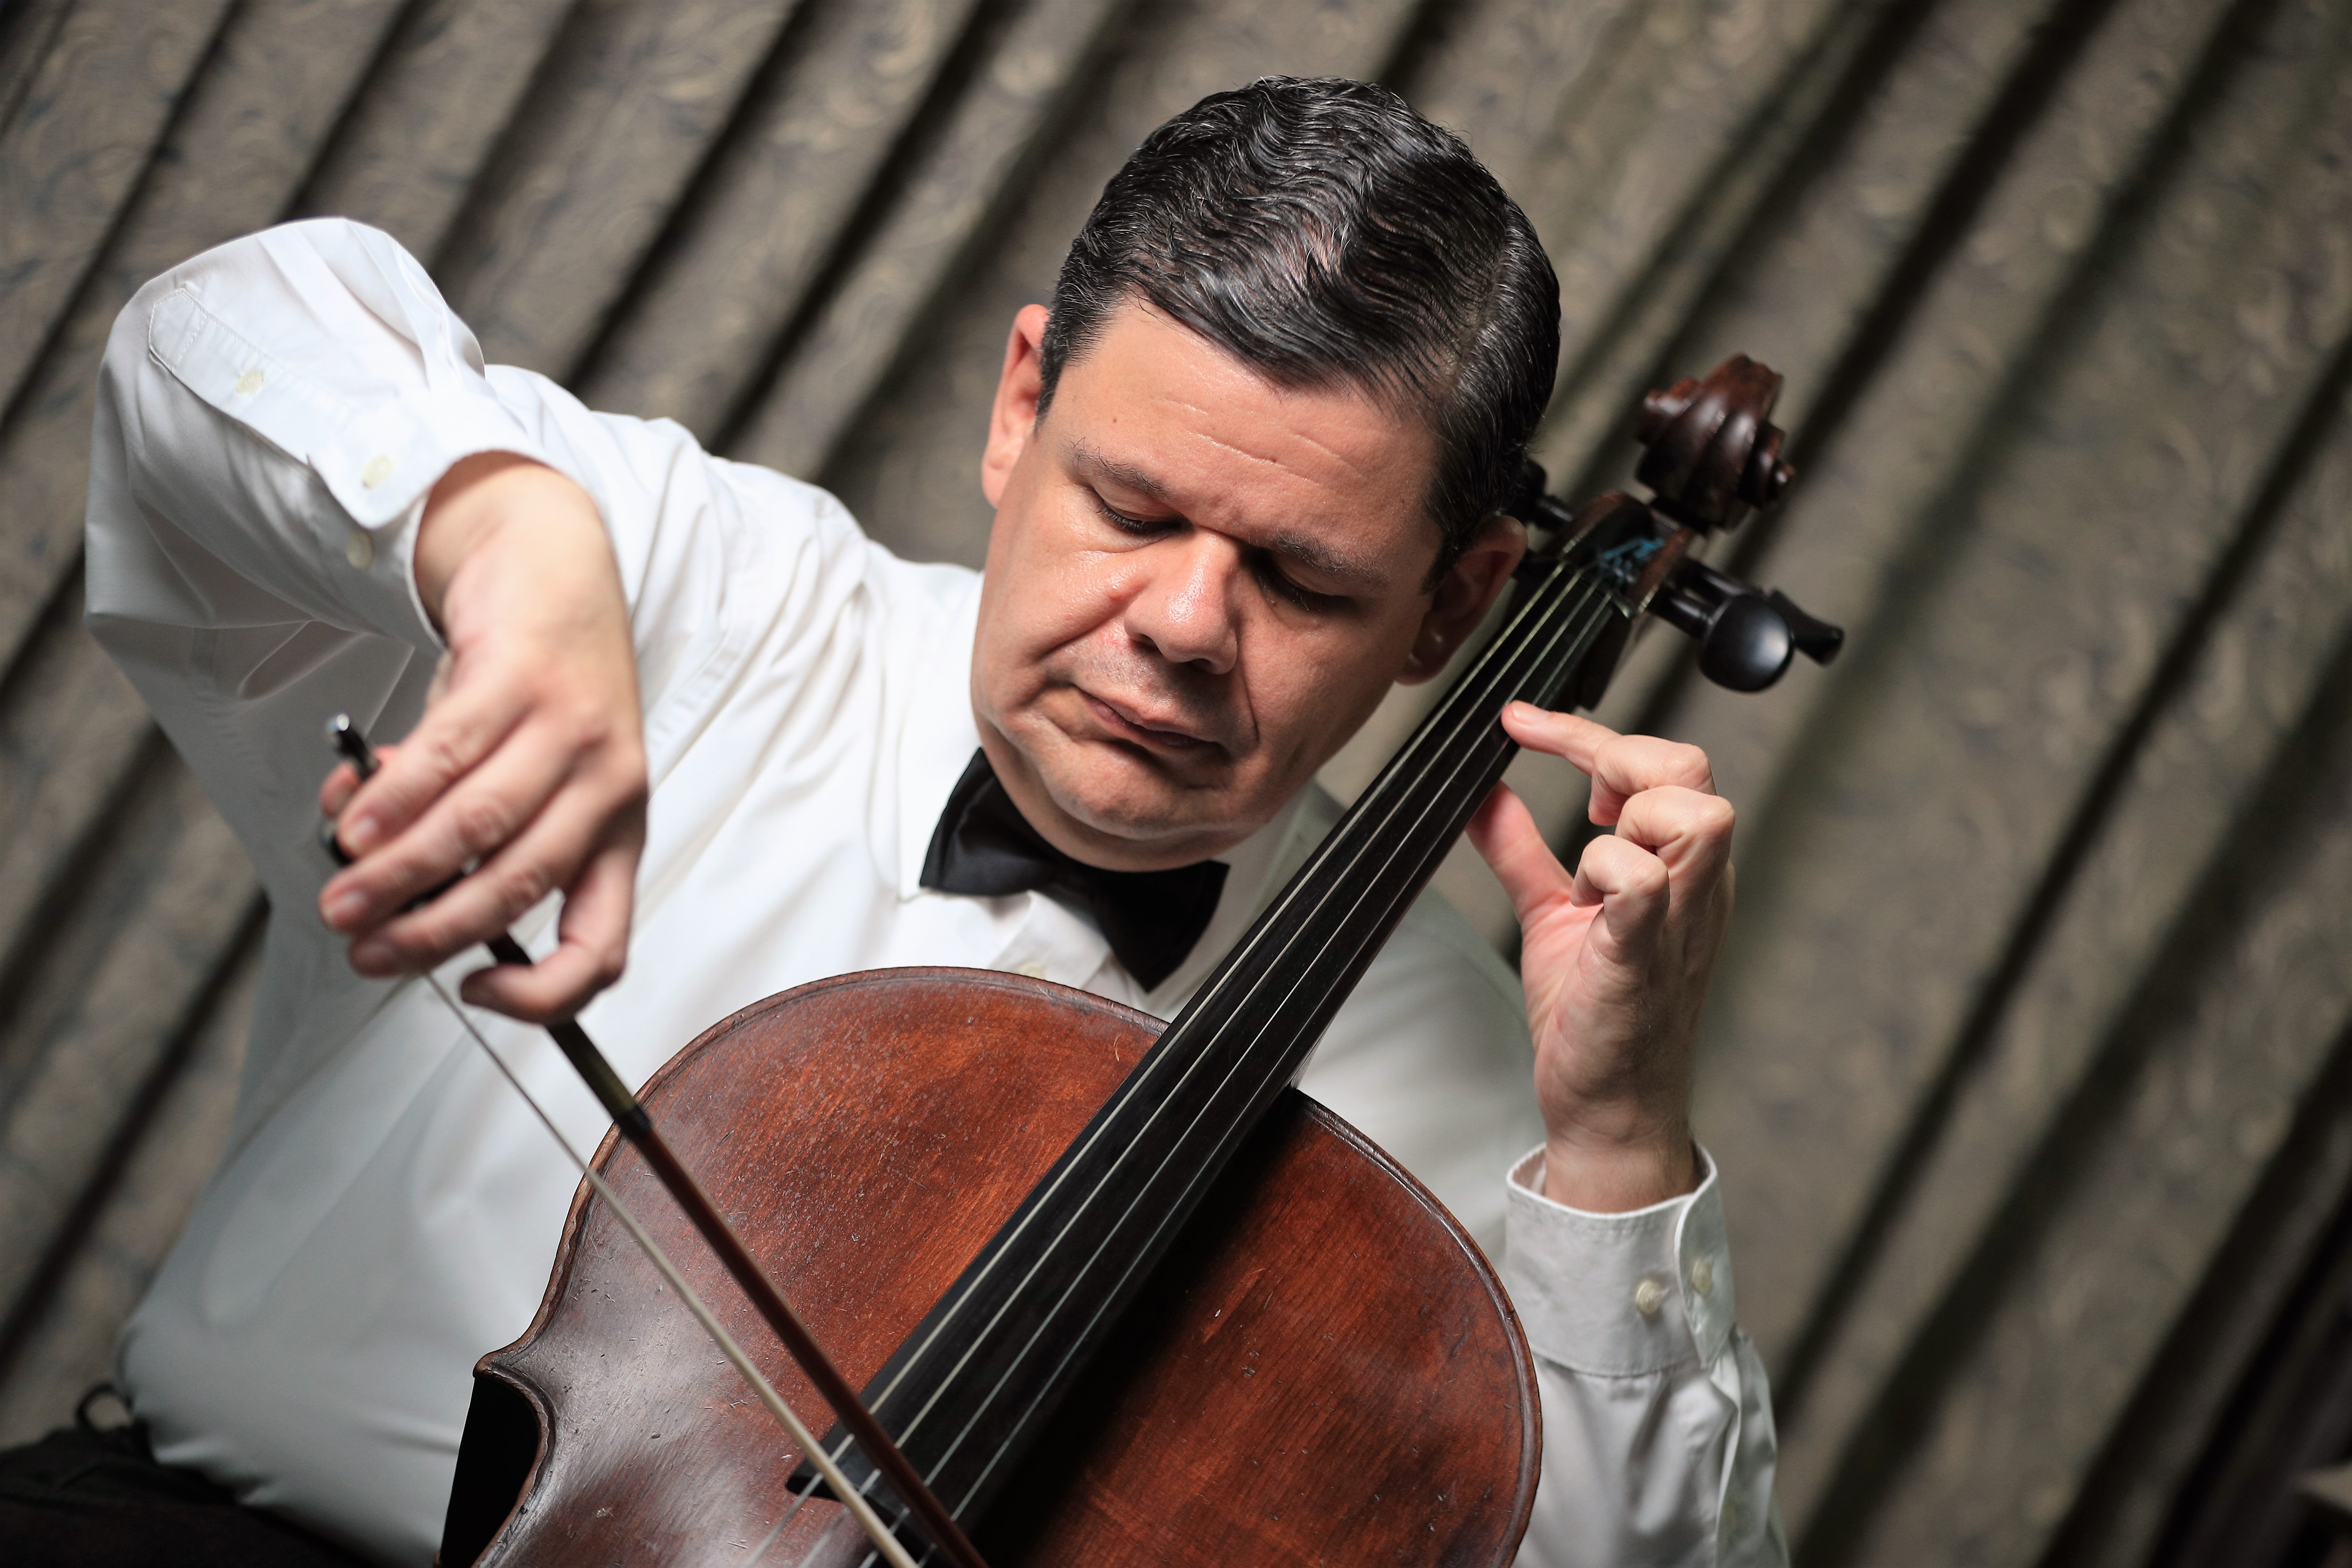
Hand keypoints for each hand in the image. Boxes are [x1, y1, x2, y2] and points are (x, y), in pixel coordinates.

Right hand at [317, 453, 646, 1021]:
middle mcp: (609, 789)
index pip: (605, 946)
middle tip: (362, 951)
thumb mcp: (533, 778)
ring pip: (478, 827)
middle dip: (430, 933)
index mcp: (619, 833)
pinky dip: (394, 798)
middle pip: (520, 888)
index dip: (546, 994)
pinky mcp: (524, 680)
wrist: (555, 569)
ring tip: (340, 897)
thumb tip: (382, 884)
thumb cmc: (539, 694)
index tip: (472, 991)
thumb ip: (470, 838)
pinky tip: (351, 820)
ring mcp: (572, 732)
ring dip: (397, 873)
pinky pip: (450, 755)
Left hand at [1466, 704, 1733, 1211]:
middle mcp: (1693, 888)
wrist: (1607, 1107)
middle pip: (1693, 770)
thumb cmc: (1594, 1016)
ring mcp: (1677, 921)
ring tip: (1591, 871)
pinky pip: (1645, 884)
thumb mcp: (1551, 913)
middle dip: (1621, 758)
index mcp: (1680, 870)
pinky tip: (1582, 897)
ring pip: (1696, 815)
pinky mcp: (1643, 958)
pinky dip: (1609, 871)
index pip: (1666, 764)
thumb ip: (1520, 850)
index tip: (1522, 723)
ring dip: (1630, 819)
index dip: (1591, 732)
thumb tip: (1485, 794)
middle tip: (1579, 799)